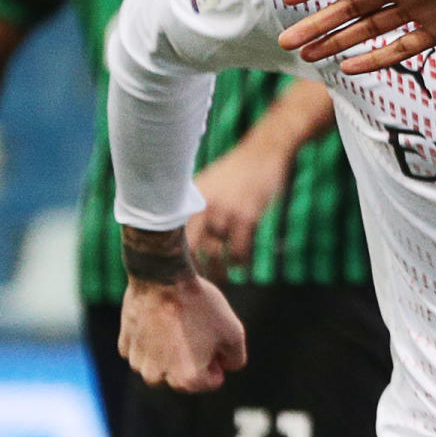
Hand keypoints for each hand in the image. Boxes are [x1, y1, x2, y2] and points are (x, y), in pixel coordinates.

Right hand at [119, 262, 247, 393]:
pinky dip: (152, 343)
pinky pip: (143, 353)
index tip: (215, 341)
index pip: (211, 382)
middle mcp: (157, 377)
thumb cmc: (201, 306)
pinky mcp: (124, 346)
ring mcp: (137, 362)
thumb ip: (235, 359)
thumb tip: (225, 368)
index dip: (218, 361)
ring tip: (179, 326)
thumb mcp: (234, 332)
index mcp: (186, 379)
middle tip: (199, 333)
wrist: (163, 279)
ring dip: (170, 355)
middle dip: (194, 362)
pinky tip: (159, 322)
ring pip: (160, 367)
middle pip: (183, 378)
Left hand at [187, 134, 292, 277]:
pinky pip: (240, 251)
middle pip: (192, 250)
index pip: (174, 238)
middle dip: (196, 270)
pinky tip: (242, 266)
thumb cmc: (233, 172)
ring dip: (220, 270)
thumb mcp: (206, 184)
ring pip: (217, 254)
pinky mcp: (248, 217)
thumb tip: (177, 234)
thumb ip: (193, 207)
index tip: (177, 273)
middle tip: (200, 282)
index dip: (174, 259)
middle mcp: (203, 209)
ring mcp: (225, 213)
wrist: (262, 154)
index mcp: (190, 202)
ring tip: (222, 277)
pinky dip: (241, 263)